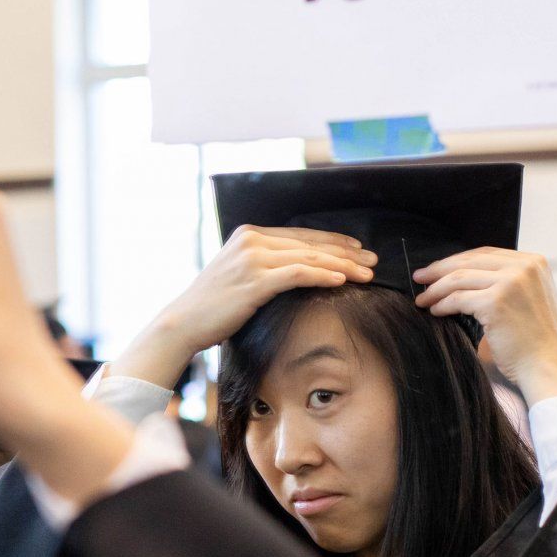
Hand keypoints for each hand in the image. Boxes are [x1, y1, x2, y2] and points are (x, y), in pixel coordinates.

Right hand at [113, 226, 375, 388]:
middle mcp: (251, 240)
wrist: (183, 322)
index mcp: (249, 235)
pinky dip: (322, 275)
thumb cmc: (212, 306)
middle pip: (310, 243)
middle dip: (346, 252)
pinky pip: (298, 274)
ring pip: (309, 256)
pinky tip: (341, 280)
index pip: (301, 234)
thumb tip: (295, 270)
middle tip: (373, 260)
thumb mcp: (238, 275)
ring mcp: (252, 258)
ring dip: (343, 265)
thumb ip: (263, 265)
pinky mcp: (254, 280)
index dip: (333, 241)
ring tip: (366, 273)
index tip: (358, 249)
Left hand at [413, 249, 556, 405]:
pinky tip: (434, 312)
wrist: (547, 366)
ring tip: (422, 299)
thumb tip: (468, 274)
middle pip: (469, 261)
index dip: (456, 261)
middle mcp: (525, 267)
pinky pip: (457, 298)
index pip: (485, 253)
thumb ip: (508, 280)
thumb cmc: (535, 340)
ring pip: (458, 278)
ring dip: (435, 289)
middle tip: (419, 278)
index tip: (436, 269)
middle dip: (439, 269)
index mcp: (534, 262)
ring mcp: (512, 282)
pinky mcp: (496, 302)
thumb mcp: (529, 297)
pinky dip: (442, 305)